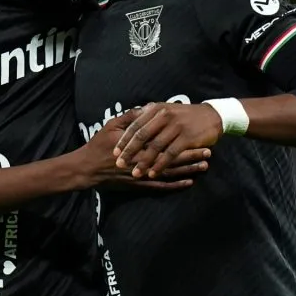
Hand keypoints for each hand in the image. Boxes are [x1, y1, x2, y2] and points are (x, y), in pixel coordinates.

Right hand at [74, 110, 200, 190]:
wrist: (87, 169)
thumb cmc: (99, 145)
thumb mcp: (112, 125)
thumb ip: (131, 117)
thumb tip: (148, 108)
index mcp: (139, 145)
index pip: (166, 142)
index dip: (183, 140)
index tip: (198, 136)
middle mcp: (143, 161)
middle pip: (172, 158)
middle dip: (192, 155)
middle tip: (208, 152)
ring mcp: (142, 175)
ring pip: (170, 173)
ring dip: (188, 170)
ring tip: (204, 166)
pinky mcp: (139, 185)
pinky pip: (161, 187)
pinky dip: (175, 185)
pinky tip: (188, 183)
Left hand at [114, 103, 223, 178]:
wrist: (211, 116)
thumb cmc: (184, 115)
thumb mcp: (165, 109)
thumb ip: (147, 115)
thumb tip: (127, 123)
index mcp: (156, 109)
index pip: (135, 125)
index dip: (124, 139)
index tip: (115, 152)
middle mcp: (164, 115)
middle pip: (142, 136)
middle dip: (129, 152)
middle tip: (120, 164)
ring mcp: (176, 126)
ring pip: (155, 146)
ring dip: (144, 161)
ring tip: (135, 173)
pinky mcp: (187, 138)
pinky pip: (170, 154)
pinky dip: (160, 164)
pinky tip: (153, 173)